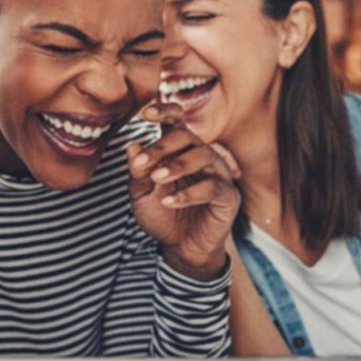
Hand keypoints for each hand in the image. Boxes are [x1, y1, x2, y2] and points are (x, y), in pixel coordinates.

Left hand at [126, 101, 239, 279]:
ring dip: (177, 165)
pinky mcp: (228, 196)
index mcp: (180, 150)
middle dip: (161, 146)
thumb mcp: (141, 195)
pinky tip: (169, 202)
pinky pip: (213, 187)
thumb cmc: (162, 216)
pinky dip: (189, 193)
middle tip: (141, 162)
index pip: (177, 122)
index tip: (145, 113)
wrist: (181, 248)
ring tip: (157, 178)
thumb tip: (132, 146)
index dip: (164, 112)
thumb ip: (137, 172)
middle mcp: (201, 156)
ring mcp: (218, 174)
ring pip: (203, 155)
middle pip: (187, 135)